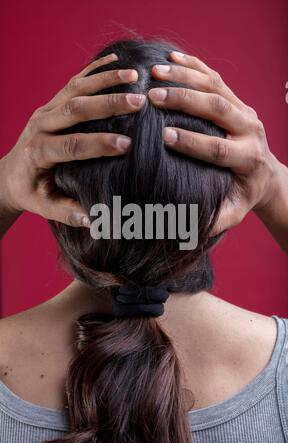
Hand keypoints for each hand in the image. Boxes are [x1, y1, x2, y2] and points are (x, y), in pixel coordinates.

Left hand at [0, 53, 145, 226]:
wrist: (10, 174)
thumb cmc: (31, 193)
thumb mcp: (44, 207)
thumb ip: (68, 213)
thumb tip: (95, 221)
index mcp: (39, 153)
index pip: (71, 146)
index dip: (98, 144)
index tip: (127, 144)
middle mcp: (40, 126)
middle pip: (74, 109)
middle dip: (108, 104)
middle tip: (139, 101)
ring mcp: (45, 111)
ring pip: (75, 89)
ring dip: (105, 80)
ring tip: (135, 75)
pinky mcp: (51, 103)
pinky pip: (73, 82)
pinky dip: (95, 70)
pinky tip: (118, 61)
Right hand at [148, 51, 282, 234]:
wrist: (265, 174)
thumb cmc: (243, 195)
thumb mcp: (232, 212)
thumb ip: (215, 219)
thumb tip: (186, 226)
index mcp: (248, 158)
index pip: (218, 148)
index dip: (192, 142)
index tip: (164, 137)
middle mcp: (250, 129)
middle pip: (217, 108)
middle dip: (184, 101)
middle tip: (154, 97)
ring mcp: (244, 111)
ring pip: (216, 87)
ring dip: (185, 77)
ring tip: (156, 73)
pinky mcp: (237, 100)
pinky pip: (216, 78)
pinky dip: (194, 66)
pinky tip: (171, 59)